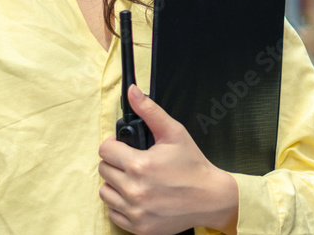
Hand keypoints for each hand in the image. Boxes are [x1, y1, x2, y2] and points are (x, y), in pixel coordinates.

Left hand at [98, 85, 238, 234]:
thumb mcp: (174, 132)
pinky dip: (121, 205)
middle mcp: (134, 190)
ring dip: (115, 184)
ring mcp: (135, 211)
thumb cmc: (193, 165)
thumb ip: (150, 111)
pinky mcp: (138, 227)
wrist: (210, 198)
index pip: (105, 150)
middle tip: (133, 162)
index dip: (114, 144)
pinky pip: (113, 213)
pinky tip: (137, 196)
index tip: (124, 146)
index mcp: (140, 165)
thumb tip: (133, 92)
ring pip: (105, 192)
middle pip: (103, 170)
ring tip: (134, 179)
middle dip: (116, 163)